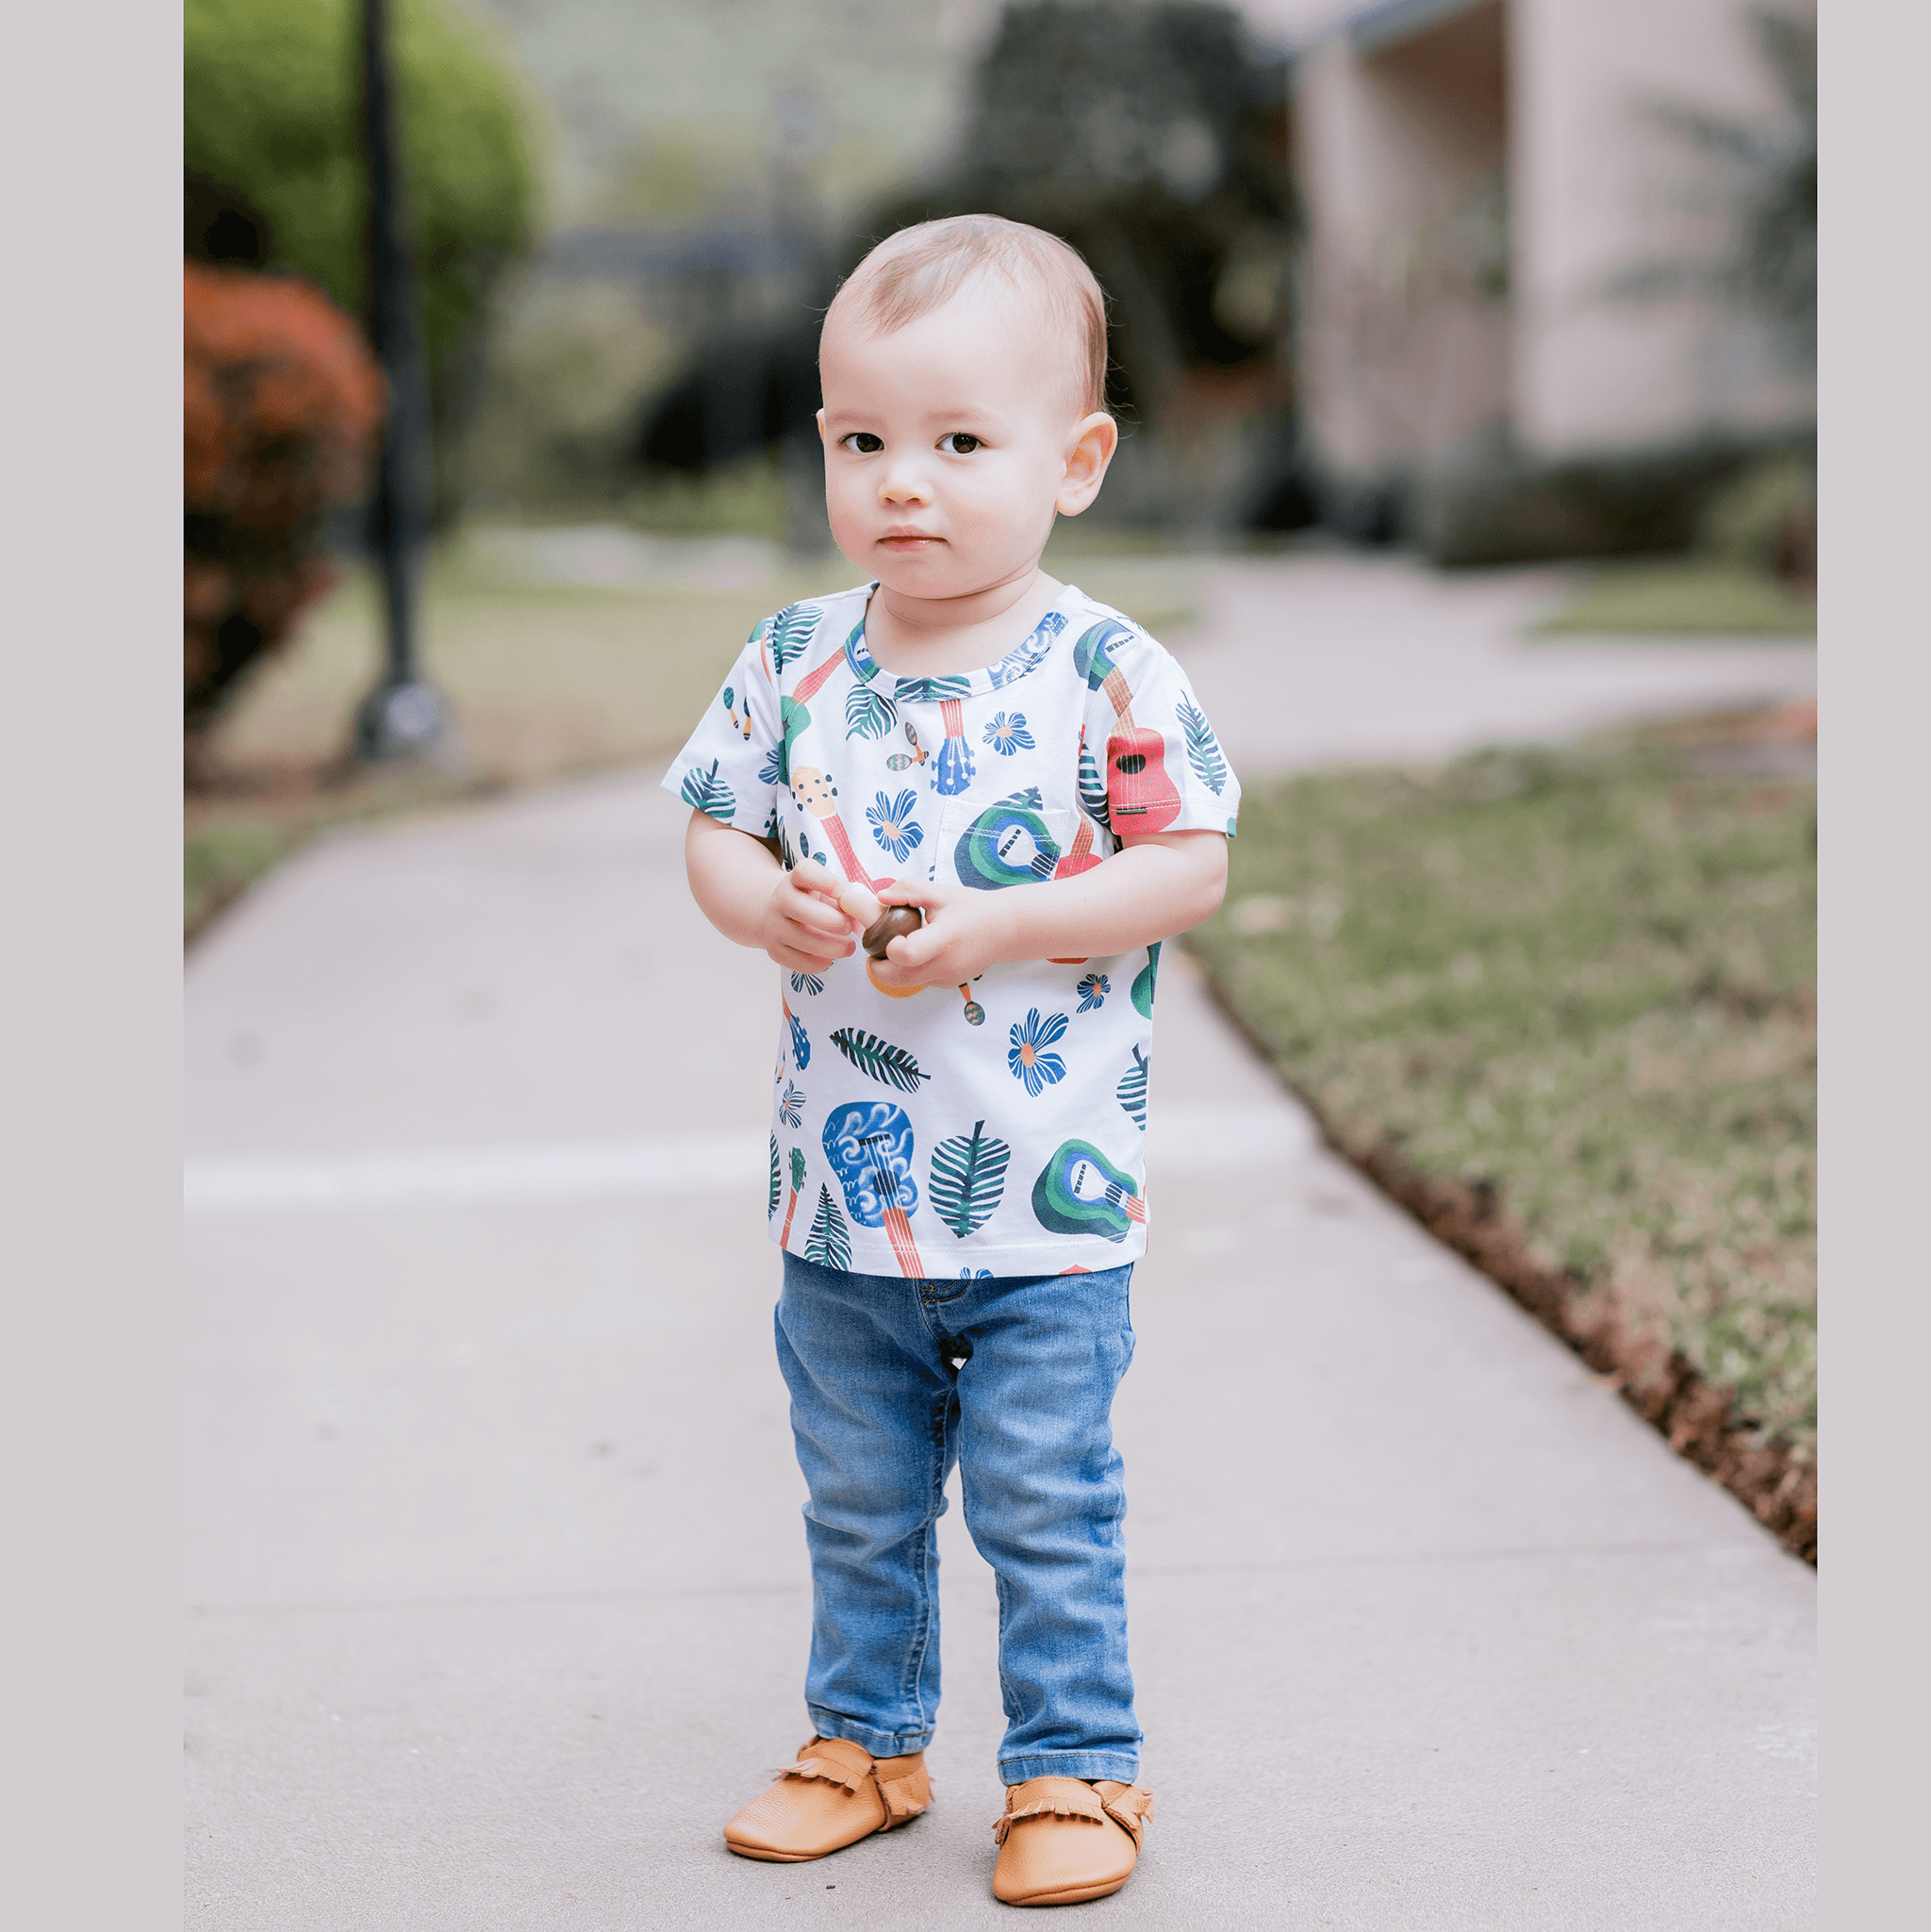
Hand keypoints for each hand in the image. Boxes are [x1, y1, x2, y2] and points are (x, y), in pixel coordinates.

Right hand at [760, 862, 858, 972]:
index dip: (826, 881)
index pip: (805, 872)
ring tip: (849, 947)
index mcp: (795, 880)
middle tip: (850, 928)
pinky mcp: (774, 949)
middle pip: (800, 908)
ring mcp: (774, 925)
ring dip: (830, 947)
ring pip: (801, 939)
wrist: (777, 915)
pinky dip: (817, 963)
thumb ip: (845, 897)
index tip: (844, 893)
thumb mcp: (826, 891)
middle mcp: (780, 900)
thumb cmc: (812, 902)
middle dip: (831, 921)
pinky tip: (829, 959)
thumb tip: (863, 909)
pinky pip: (796, 960)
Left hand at [865, 879, 1016, 989]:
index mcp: (944, 938)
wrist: (1005, 929)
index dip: (889, 948)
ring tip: (896, 948)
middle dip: (877, 966)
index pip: (907, 955)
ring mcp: (947, 978)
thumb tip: (881, 896)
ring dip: (892, 970)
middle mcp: (946, 964)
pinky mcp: (948, 984)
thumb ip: (908, 891)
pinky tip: (916, 953)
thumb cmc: (974, 909)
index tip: (890, 936)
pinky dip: (909, 972)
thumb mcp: (941, 893)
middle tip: (875, 950)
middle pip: (896, 978)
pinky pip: (919, 981)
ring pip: (905, 983)